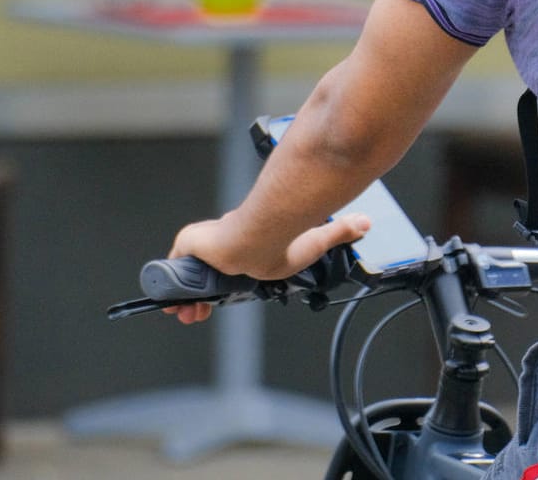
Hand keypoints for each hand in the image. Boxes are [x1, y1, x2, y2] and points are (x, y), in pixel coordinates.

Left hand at [161, 211, 372, 324]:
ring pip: (187, 275)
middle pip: (204, 274)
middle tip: (196, 315)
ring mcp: (205, 244)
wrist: (261, 237)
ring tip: (186, 315)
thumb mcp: (314, 242)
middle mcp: (224, 244)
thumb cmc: (284, 240)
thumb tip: (368, 223)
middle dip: (198, 298)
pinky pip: (173, 268)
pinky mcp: (190, 243)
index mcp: (245, 245)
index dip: (219, 285)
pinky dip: (170, 285)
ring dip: (184, 298)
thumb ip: (339, 232)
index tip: (213, 304)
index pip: (228, 267)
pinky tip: (172, 304)